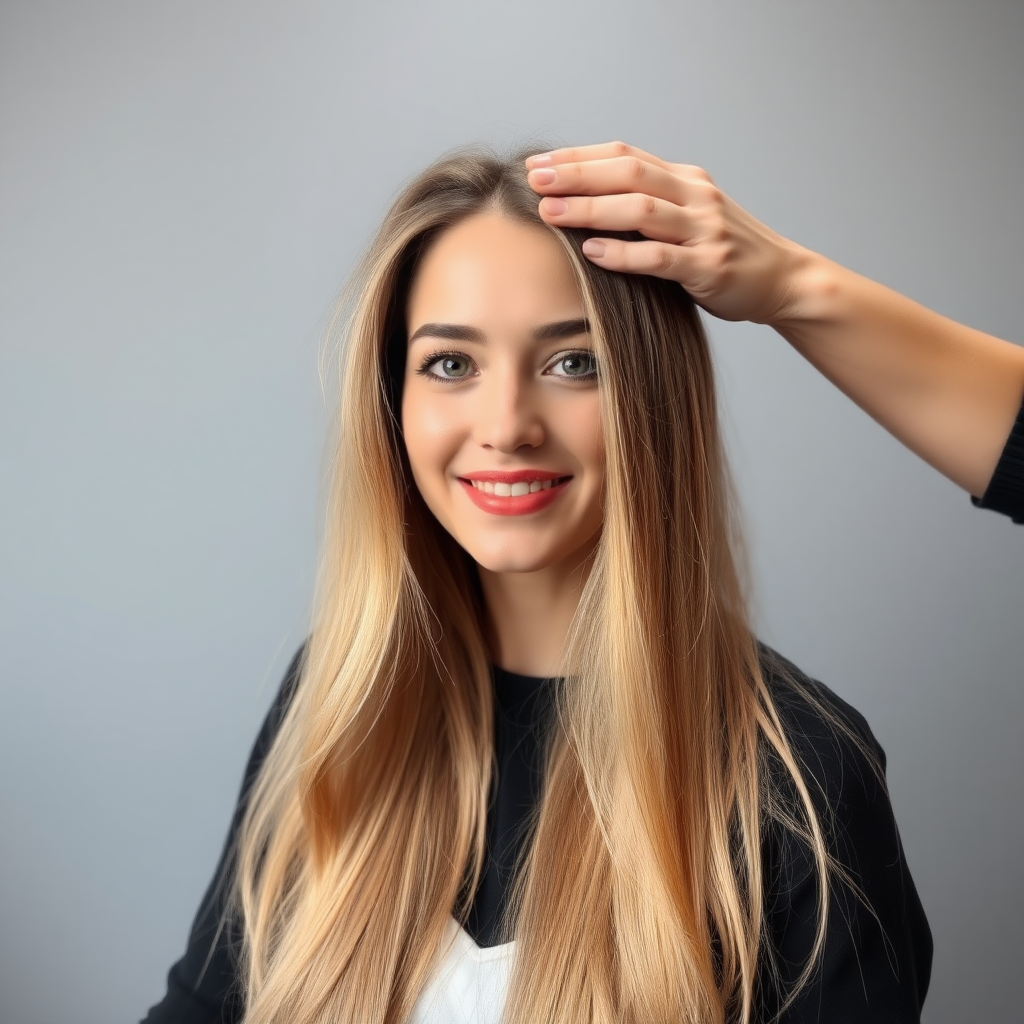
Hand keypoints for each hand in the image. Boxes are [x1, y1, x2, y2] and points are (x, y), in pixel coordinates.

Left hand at [525, 141, 808, 325]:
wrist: (782, 279)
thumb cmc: (724, 252)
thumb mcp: (688, 217)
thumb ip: (649, 205)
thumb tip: (587, 200)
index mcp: (685, 180)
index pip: (625, 155)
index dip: (579, 157)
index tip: (538, 164)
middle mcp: (695, 197)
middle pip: (627, 174)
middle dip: (576, 175)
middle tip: (534, 180)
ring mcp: (704, 230)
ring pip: (640, 210)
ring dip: (591, 209)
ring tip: (551, 212)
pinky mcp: (709, 267)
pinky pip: (660, 257)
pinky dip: (624, 253)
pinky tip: (592, 251)